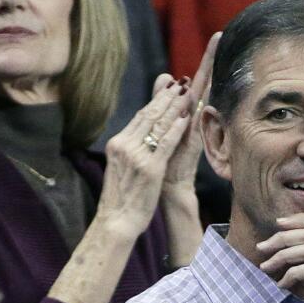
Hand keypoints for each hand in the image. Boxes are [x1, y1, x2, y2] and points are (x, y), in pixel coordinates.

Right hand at [97, 79, 191, 240]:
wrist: (117, 220)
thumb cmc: (122, 197)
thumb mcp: (123, 166)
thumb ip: (131, 147)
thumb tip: (139, 133)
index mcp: (117, 144)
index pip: (139, 117)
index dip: (155, 100)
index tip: (167, 87)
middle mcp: (124, 145)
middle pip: (148, 115)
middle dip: (165, 97)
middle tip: (180, 82)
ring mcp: (136, 156)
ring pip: (157, 125)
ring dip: (173, 107)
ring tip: (186, 93)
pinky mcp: (149, 168)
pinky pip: (165, 143)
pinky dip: (175, 129)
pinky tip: (185, 117)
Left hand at [162, 32, 220, 199]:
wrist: (168, 184)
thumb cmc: (165, 156)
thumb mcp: (161, 124)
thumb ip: (161, 100)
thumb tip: (165, 75)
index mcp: (186, 110)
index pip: (196, 80)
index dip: (205, 60)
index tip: (215, 36)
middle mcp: (193, 114)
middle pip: (205, 80)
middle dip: (211, 58)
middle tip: (220, 33)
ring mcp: (195, 124)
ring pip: (204, 93)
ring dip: (210, 72)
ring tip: (217, 48)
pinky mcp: (193, 137)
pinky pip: (198, 114)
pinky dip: (203, 99)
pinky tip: (206, 83)